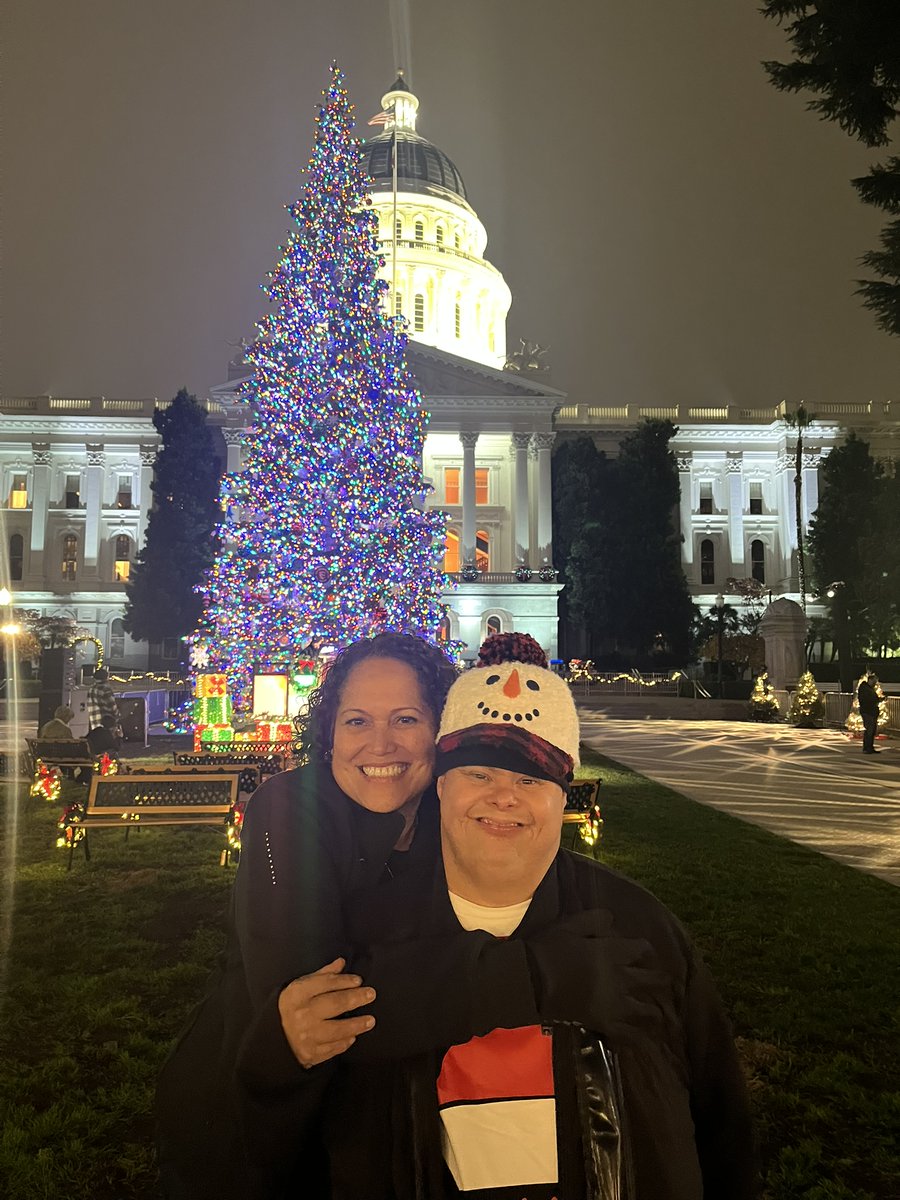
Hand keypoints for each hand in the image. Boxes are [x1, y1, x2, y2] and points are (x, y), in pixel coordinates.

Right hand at [277, 957, 375, 1068]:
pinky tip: (353, 1037)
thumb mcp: (303, 987)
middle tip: (371, 995)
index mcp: (297, 994)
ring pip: (336, 1029)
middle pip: (334, 1004)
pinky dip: (344, 1043)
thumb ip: (323, 975)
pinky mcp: (310, 1054)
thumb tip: (342, 963)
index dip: (344, 981)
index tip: (358, 981)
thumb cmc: (294, 1006)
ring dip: (356, 1025)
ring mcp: (306, 1035)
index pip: (325, 983)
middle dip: (355, 998)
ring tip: (370, 1021)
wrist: (276, 1036)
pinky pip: (332, 1048)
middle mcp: (301, 1014)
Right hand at [526, 911, 671, 1040]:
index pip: (642, 949)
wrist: (530, 981)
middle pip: (651, 980)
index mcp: (612, 951)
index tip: (646, 954)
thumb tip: (613, 919)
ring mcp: (613, 1003)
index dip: (646, 951)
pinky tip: (640, 1039)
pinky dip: (636, 1037)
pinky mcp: (602, 1022)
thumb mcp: (569, 924)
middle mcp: (620, 977)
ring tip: (657, 1013)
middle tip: (663, 983)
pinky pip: (628, 1034)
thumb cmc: (548, 949)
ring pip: (646, 1010)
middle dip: (660, 981)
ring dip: (653, 1010)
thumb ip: (594, 919)